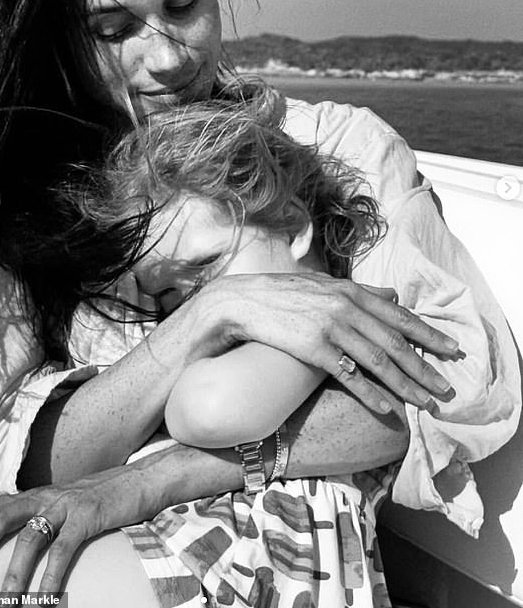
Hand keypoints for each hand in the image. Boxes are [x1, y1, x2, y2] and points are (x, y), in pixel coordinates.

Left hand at [0, 463, 162, 594]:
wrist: (142, 480)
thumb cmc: (101, 499)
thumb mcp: (64, 506)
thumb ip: (40, 520)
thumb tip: (16, 546)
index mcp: (35, 496)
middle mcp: (45, 496)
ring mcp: (67, 504)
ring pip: (30, 537)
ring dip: (13, 573)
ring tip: (2, 604)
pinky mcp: (89, 515)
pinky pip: (64, 548)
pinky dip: (51, 576)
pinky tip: (44, 598)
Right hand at [196, 273, 460, 413]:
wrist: (243, 302)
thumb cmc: (284, 294)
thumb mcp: (325, 285)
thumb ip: (361, 291)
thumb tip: (394, 294)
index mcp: (351, 291)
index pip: (399, 316)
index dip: (428, 335)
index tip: (452, 350)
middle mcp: (345, 307)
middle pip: (395, 341)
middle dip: (425, 366)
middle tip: (448, 387)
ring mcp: (330, 327)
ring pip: (379, 361)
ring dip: (406, 384)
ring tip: (427, 402)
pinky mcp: (314, 348)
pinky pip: (349, 375)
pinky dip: (370, 393)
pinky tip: (386, 408)